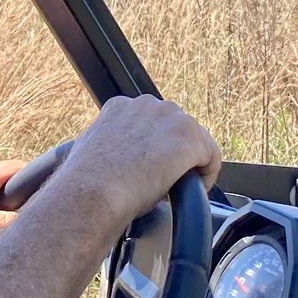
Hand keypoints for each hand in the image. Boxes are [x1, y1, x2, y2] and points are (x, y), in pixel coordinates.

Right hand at [56, 95, 219, 225]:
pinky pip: (211, 158)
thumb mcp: (89, 153)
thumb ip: (106, 146)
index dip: (154, 150)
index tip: (149, 171)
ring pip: (196, 142)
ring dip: (190, 166)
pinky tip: (191, 192)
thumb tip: (109, 160)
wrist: (92, 193)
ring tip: (176, 189)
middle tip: (163, 183)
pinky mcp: (188, 137)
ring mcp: (169, 118)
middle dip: (174, 155)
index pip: (152, 123)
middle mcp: (147, 104)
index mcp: (120, 107)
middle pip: (177, 129)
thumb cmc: (86, 184)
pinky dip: (206, 177)